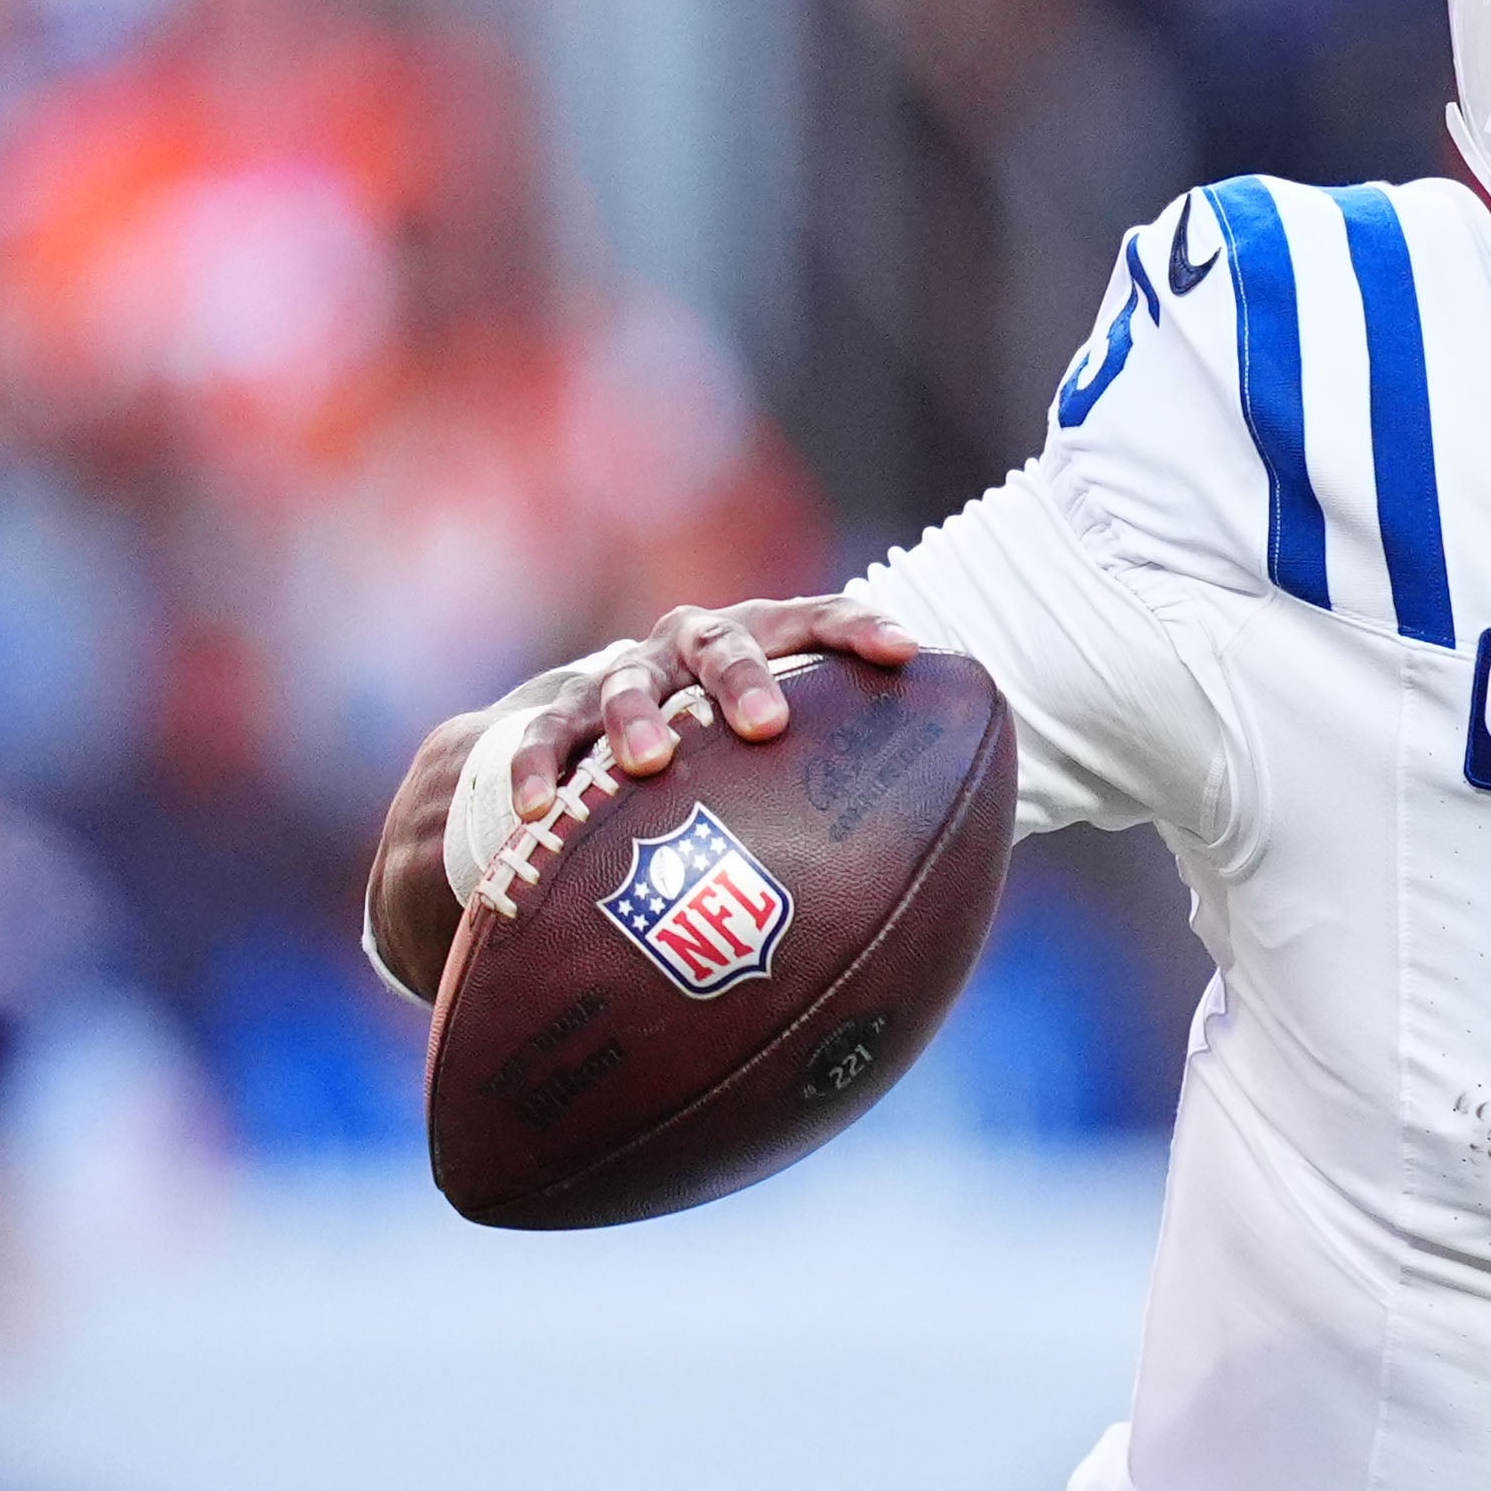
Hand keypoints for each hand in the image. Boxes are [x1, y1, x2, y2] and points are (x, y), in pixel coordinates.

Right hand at [366, 593, 915, 993]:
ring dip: (638, 718)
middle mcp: (689, 645)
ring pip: (625, 684)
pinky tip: (538, 810)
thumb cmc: (727, 748)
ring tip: (650, 763)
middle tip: (768, 725)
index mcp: (760, 638)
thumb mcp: (786, 753)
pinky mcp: (554, 715)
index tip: (906, 653)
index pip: (819, 619)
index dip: (861, 629)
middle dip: (744, 678)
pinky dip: (540, 769)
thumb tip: (952, 871)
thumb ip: (850, 781)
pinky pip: (542, 740)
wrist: (602, 723)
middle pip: (721, 644)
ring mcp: (620, 675)